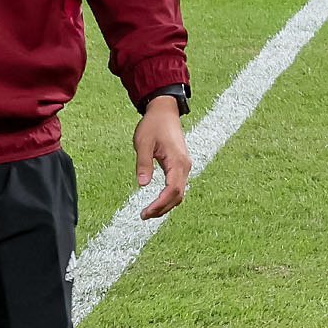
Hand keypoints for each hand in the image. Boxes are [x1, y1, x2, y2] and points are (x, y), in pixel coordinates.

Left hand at [134, 95, 188, 219]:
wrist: (165, 111)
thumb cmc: (153, 125)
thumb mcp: (143, 142)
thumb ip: (143, 163)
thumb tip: (143, 184)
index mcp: (177, 161)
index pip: (172, 190)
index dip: (160, 204)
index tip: (146, 212)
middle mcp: (185, 166)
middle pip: (178, 196)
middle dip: (162, 209)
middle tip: (143, 216)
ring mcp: (184, 166)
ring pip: (179, 193)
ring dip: (165, 205)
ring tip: (148, 212)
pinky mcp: (181, 166)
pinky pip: (177, 187)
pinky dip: (168, 198)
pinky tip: (156, 202)